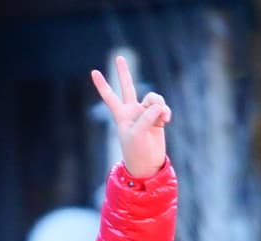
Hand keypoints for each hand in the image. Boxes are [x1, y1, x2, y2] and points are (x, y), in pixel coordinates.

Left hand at [90, 54, 170, 179]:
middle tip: (119, 57)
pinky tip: (167, 120)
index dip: (102, 85)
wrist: (148, 164)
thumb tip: (159, 105)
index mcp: (121, 115)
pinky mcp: (157, 118)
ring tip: (162, 117)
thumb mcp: (138, 133)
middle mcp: (132, 111)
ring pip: (153, 98)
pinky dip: (165, 112)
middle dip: (123, 72)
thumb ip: (147, 116)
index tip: (93, 72)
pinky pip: (162, 107)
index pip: (110, 97)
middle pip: (127, 86)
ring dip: (159, 105)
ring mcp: (145, 113)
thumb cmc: (137, 151)